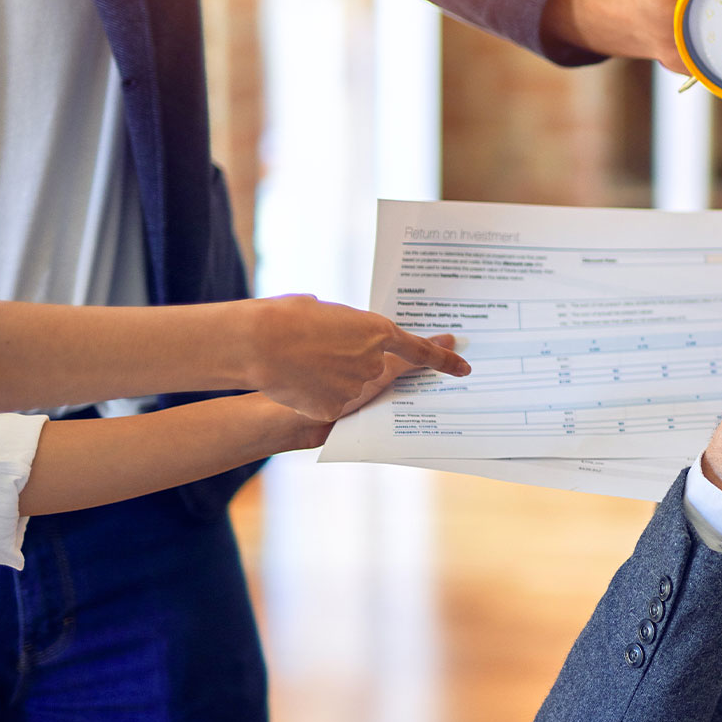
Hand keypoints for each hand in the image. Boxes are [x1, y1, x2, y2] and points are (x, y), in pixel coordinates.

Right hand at [230, 298, 467, 421]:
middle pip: (377, 370)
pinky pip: (333, 403)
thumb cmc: (287, 318)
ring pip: (353, 388)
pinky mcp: (337, 408)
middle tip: (328, 353)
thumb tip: (349, 335)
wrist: (259, 343)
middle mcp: (375, 362)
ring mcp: (358, 388)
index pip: (420, 350)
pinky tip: (297, 385)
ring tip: (301, 364)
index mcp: (377, 331)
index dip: (442, 357)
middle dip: (357, 364)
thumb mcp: (326, 314)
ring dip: (333, 379)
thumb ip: (348, 328)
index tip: (463, 364)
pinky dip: (319, 397)